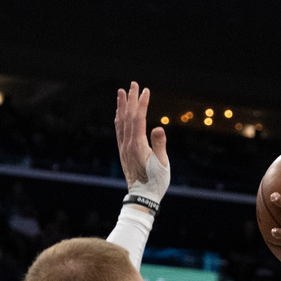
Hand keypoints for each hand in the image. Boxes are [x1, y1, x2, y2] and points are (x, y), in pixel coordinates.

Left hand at [115, 82, 169, 200]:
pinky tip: (119, 113)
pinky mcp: (123, 152)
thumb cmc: (156, 182)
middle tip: (133, 84)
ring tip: (121, 92)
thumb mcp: (162, 164)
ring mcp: (123, 148)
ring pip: (120, 122)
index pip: (139, 119)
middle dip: (131, 99)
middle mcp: (127, 144)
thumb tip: (158, 127)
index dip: (142, 103)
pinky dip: (118, 119)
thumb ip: (159, 145)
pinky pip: (118, 131)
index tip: (146, 90)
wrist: (142, 197)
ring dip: (121, 106)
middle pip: (127, 117)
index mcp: (137, 145)